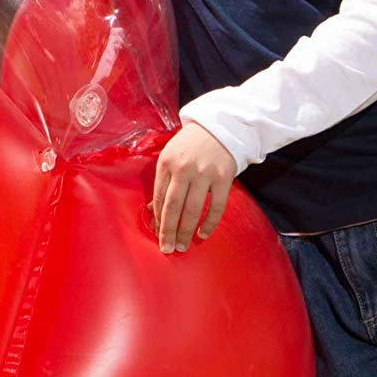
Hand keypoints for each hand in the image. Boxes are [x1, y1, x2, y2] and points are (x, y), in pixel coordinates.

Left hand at [150, 122, 235, 253]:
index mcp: (167, 163)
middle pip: (173, 206)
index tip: (157, 234)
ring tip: (182, 245)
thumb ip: (162, 182)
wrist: (220, 127)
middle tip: (167, 248)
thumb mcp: (170, 156)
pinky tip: (202, 234)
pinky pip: (216, 206)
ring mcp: (205, 173)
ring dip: (186, 231)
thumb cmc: (190, 145)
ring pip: (193, 209)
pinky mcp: (223, 178)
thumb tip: (152, 211)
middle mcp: (184, 168)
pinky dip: (209, 223)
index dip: (158, 219)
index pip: (159, 197)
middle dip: (168, 231)